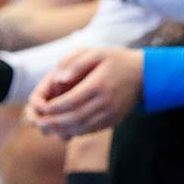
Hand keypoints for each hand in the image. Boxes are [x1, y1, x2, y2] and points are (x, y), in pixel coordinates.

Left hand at [25, 46, 143, 137]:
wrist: (144, 74)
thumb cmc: (115, 60)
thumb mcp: (96, 52)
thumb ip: (74, 62)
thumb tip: (58, 79)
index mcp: (98, 85)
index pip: (70, 101)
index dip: (53, 107)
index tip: (42, 107)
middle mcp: (105, 102)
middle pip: (74, 118)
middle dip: (54, 122)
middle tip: (39, 123)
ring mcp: (111, 114)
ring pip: (82, 127)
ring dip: (62, 130)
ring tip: (47, 129)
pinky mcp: (114, 120)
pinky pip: (91, 130)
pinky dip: (75, 131)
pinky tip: (64, 129)